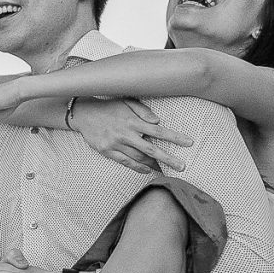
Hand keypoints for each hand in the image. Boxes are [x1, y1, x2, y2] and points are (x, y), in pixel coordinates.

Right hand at [70, 98, 192, 173]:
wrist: (83, 114)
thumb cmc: (108, 107)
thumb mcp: (126, 102)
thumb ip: (143, 111)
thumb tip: (157, 122)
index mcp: (133, 121)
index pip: (159, 131)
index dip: (175, 138)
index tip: (189, 143)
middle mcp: (125, 134)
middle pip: (151, 150)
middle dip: (168, 158)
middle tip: (182, 167)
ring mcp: (115, 144)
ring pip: (139, 158)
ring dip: (154, 165)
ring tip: (165, 169)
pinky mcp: (107, 151)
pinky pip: (125, 162)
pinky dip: (137, 167)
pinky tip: (147, 170)